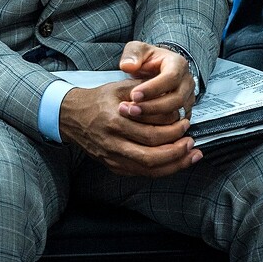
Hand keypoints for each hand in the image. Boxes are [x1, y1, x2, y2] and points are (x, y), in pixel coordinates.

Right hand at [59, 76, 201, 177]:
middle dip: (176, 151)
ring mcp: (112, 157)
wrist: (71, 116)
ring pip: (148, 169)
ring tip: (189, 155)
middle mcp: (113, 142)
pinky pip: (140, 173)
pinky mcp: (112, 166)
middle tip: (191, 142)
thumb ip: (144, 92)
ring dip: (173, 165)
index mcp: (115, 120)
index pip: (151, 133)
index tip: (185, 122)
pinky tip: (174, 163)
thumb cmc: (98, 100)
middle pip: (151, 156)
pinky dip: (160, 170)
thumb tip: (171, 96)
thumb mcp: (119, 88)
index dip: (172, 131)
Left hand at [117, 41, 195, 125]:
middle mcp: (187, 82)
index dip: (153, 88)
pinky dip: (161, 126)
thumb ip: (132, 55)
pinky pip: (176, 122)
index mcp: (178, 64)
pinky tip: (143, 125)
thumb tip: (128, 66)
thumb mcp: (138, 50)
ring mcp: (188, 97)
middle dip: (153, 107)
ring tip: (134, 115)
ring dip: (154, 118)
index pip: (171, 77)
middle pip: (176, 99)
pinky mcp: (184, 110)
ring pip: (178, 112)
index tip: (134, 95)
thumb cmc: (149, 59)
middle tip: (132, 109)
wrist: (157, 68)